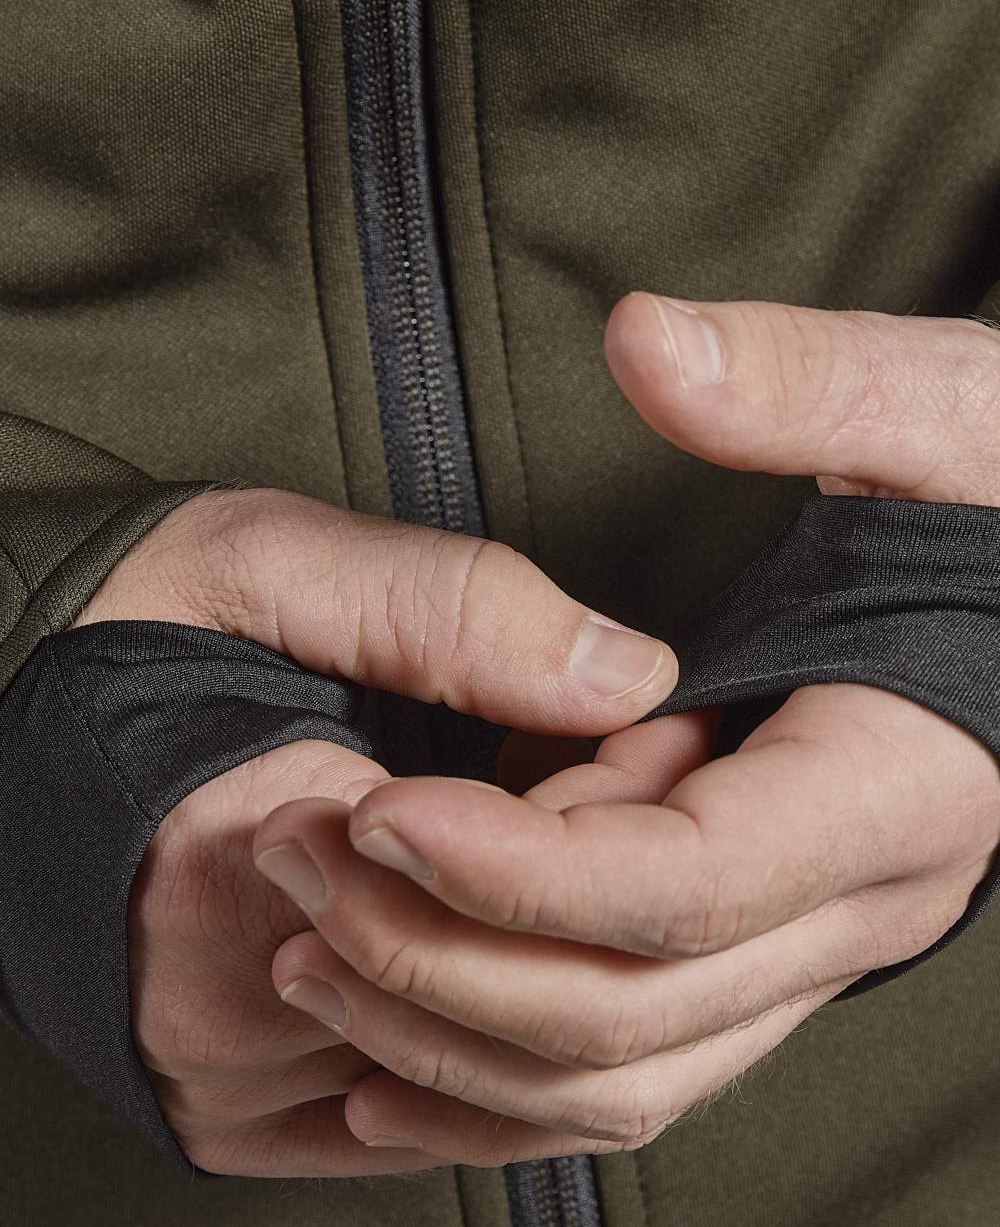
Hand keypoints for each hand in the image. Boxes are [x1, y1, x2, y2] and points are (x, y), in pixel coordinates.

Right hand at [75, 486, 677, 1175]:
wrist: (12, 721)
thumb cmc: (139, 639)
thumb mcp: (281, 565)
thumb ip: (447, 609)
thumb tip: (622, 674)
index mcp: (237, 854)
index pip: (507, 889)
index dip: (589, 811)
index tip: (586, 745)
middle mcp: (221, 1005)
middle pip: (501, 996)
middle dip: (576, 896)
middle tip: (566, 793)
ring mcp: (228, 1083)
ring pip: (479, 1078)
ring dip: (537, 971)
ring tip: (518, 857)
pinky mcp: (233, 1119)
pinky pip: (417, 1122)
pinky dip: (483, 1046)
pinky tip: (485, 950)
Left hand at [253, 296, 999, 1164]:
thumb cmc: (999, 507)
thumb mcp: (940, 418)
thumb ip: (798, 381)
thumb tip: (646, 341)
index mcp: (897, 790)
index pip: (683, 884)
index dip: (514, 866)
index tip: (374, 808)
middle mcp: (856, 905)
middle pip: (627, 1006)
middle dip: (446, 953)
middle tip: (309, 861)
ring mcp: (807, 949)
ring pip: (617, 1070)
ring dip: (452, 1038)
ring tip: (313, 953)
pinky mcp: (758, 956)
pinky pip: (627, 1069)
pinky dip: (498, 1083)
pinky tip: (383, 1060)